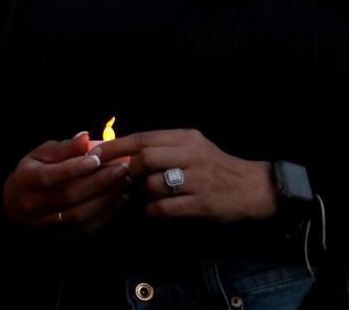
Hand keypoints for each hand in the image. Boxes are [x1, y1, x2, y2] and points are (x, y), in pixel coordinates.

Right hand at [3, 132, 131, 233]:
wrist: (15, 206)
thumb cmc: (31, 173)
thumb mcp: (40, 155)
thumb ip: (63, 148)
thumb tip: (85, 137)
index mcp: (25, 180)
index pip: (50, 176)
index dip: (75, 168)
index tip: (99, 158)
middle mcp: (32, 204)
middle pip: (69, 196)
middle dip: (99, 182)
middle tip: (122, 169)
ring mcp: (45, 223)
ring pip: (79, 215)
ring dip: (106, 199)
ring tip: (124, 182)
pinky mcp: (59, 236)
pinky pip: (86, 229)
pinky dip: (106, 215)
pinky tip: (119, 199)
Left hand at [94, 129, 275, 221]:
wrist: (255, 187)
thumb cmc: (215, 166)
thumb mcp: (192, 147)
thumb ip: (161, 147)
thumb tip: (119, 151)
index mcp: (185, 137)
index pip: (142, 138)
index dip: (115, 147)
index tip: (94, 154)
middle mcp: (191, 155)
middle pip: (145, 158)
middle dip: (128, 170)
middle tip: (123, 179)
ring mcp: (197, 180)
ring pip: (153, 184)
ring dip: (143, 192)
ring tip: (146, 195)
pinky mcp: (202, 204)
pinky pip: (165, 208)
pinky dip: (154, 210)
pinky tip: (156, 210)